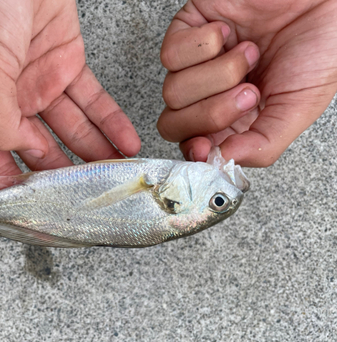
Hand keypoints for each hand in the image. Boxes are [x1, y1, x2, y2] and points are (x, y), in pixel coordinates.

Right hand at [0, 0, 140, 190]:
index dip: (15, 191)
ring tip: (118, 177)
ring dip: (95, 154)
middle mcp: (4, 96)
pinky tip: (124, 142)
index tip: (40, 216)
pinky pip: (93, 100)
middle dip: (67, 176)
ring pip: (71, 130)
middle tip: (93, 198)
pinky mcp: (67, 60)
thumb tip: (16, 154)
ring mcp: (38, 79)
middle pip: (38, 150)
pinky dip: (110, 122)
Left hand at [157, 0, 336, 166]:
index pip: (192, 146)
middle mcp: (210, 95)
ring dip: (218, 74)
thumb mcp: (299, 106)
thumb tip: (223, 162)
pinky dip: (204, 45)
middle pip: (173, 125)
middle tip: (249, 91)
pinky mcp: (186, 32)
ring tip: (249, 54)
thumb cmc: (318, 44)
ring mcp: (195, 65)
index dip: (194, 150)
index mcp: (233, 119)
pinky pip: (170, 55)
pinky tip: (228, 33)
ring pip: (172, 92)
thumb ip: (263, 143)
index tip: (207, 147)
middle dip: (210, 113)